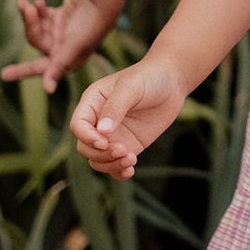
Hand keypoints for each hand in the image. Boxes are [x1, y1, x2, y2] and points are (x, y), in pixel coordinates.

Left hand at [1, 0, 118, 92]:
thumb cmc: (92, 24)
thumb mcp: (74, 46)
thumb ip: (59, 66)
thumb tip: (48, 90)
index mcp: (69, 58)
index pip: (41, 67)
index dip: (23, 71)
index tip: (4, 75)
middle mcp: (65, 47)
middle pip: (37, 41)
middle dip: (30, 24)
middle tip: (24, 7)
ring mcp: (63, 31)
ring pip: (38, 27)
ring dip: (31, 14)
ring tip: (27, 2)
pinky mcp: (63, 16)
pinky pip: (43, 16)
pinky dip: (38, 9)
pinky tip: (38, 1)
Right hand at [69, 58, 187, 179]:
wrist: (171, 82)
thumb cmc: (148, 77)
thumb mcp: (131, 87)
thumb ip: (116, 107)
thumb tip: (102, 131)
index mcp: (92, 103)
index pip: (78, 125)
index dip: (87, 137)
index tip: (104, 142)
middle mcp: (98, 122)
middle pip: (85, 147)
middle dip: (101, 153)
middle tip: (123, 150)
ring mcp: (112, 136)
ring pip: (98, 159)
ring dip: (110, 165)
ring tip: (131, 160)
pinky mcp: (127, 145)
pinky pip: (115, 164)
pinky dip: (118, 172)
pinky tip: (129, 171)